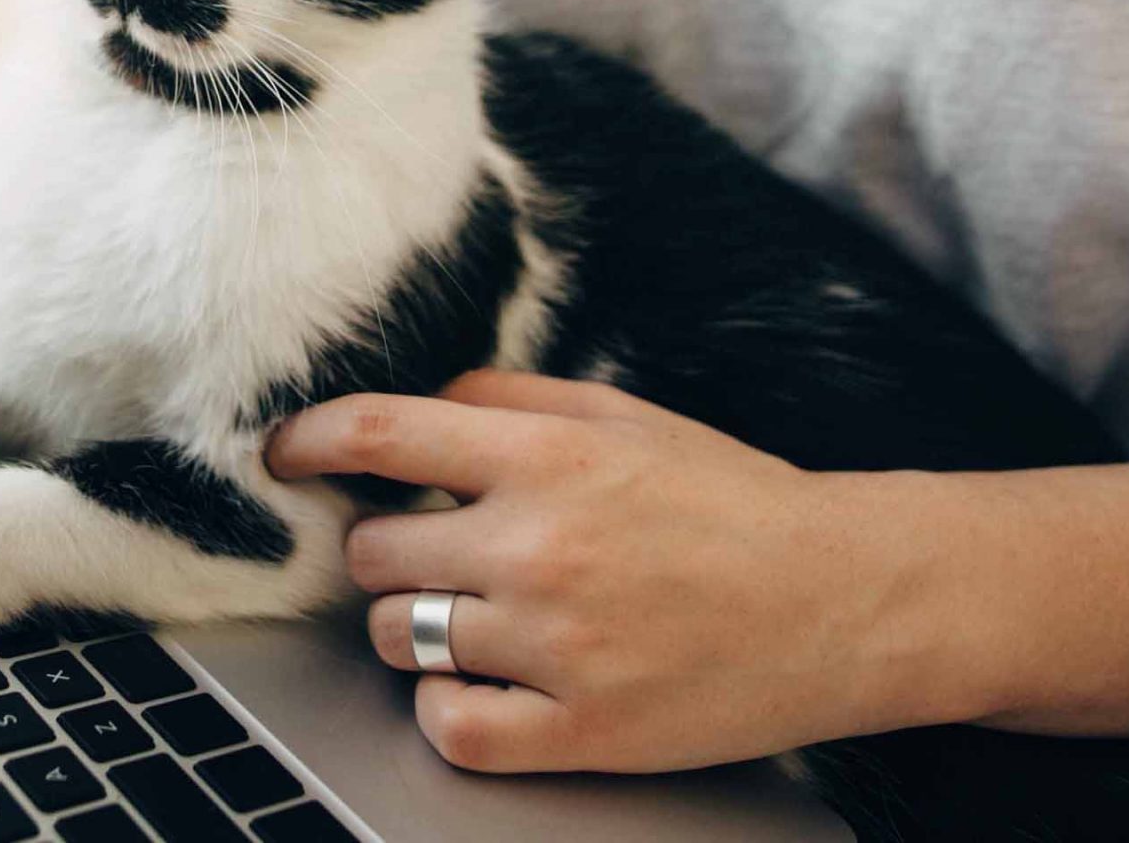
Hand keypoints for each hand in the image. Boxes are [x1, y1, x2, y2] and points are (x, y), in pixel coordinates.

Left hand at [266, 371, 943, 773]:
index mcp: (549, 455)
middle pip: (375, 550)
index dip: (308, 442)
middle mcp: (540, 545)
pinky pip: (447, 725)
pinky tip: (477, 683)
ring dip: (414, 626)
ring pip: (397, 636)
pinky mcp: (580, 729)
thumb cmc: (732, 500)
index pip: (379, 433)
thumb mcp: (625, 416)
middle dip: (390, 548)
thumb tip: (415, 403)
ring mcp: (556, 643)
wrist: (846, 599)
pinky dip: (444, 706)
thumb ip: (509, 398)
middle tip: (438, 552)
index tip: (282, 456)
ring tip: (473, 616)